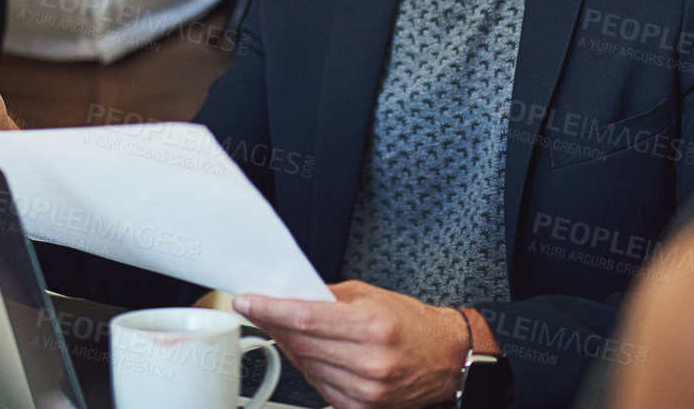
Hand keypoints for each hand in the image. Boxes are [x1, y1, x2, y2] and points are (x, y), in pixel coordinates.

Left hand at [233, 281, 471, 408]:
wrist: (445, 358)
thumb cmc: (411, 324)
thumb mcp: (370, 296)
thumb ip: (327, 297)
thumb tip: (288, 296)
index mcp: (372, 327)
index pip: (306, 318)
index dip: (271, 310)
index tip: (248, 301)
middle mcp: (370, 362)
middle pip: (301, 343)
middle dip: (274, 324)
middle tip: (259, 309)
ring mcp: (366, 390)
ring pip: (306, 367)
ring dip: (291, 346)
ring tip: (290, 329)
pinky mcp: (362, 408)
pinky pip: (319, 386)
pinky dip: (310, 368)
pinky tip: (313, 353)